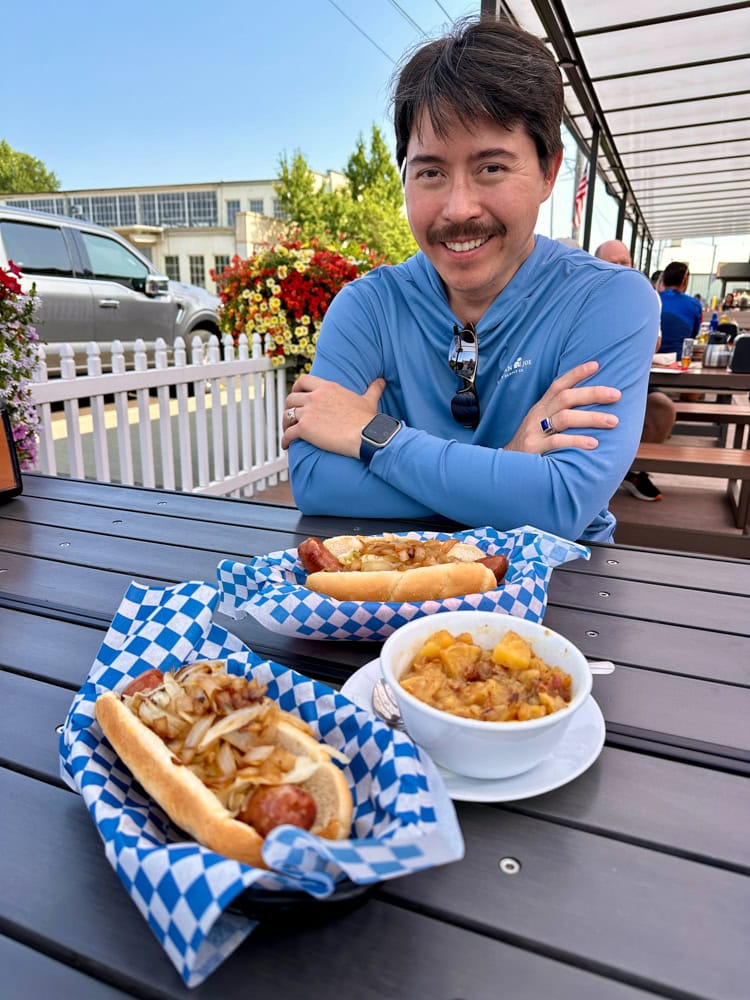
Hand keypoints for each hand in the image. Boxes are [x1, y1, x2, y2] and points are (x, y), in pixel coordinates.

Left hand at [281, 374, 385, 455]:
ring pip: (287, 415)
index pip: (303, 380)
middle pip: (291, 398)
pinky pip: (288, 433)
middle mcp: (315, 397)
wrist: (366, 436)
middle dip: (289, 407)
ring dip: (285, 423)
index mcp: (327, 387)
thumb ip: (373, 389)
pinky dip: (285, 440)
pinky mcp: (305, 429)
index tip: (296, 394)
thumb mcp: (369, 400)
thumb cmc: (368, 420)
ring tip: (288, 431)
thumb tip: (382, 381)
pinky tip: (286, 445)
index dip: (296, 388)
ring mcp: (308, 412)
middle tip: (291, 415)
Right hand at [504, 361, 619, 453]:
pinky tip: (594, 444)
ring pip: (564, 417)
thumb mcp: (540, 425)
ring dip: (591, 418)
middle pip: (566, 397)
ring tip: (613, 421)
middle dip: (593, 394)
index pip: (558, 385)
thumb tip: (590, 409)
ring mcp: (534, 431)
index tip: (596, 365)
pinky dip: (577, 441)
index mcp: (541, 408)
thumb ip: (558, 415)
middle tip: (616, 395)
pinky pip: (557, 442)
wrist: (505, 468)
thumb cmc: (531, 446)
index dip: (576, 374)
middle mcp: (537, 415)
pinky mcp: (533, 448)